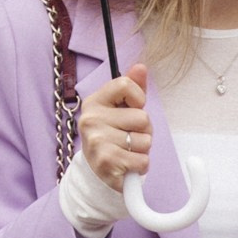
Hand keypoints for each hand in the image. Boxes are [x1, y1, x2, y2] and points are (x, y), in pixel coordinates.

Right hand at [78, 64, 150, 190]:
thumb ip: (132, 87)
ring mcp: (97, 141)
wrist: (97, 171)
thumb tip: (141, 67)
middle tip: (129, 136)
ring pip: (145, 140)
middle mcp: (91, 119)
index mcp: (94, 102)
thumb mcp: (120, 109)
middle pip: (142, 116)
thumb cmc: (113, 135)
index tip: (133, 108)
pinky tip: (127, 164)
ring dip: (142, 149)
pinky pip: (143, 160)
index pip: (125, 85)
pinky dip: (141, 165)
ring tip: (127, 150)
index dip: (138, 98)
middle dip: (144, 130)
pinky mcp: (107, 162)